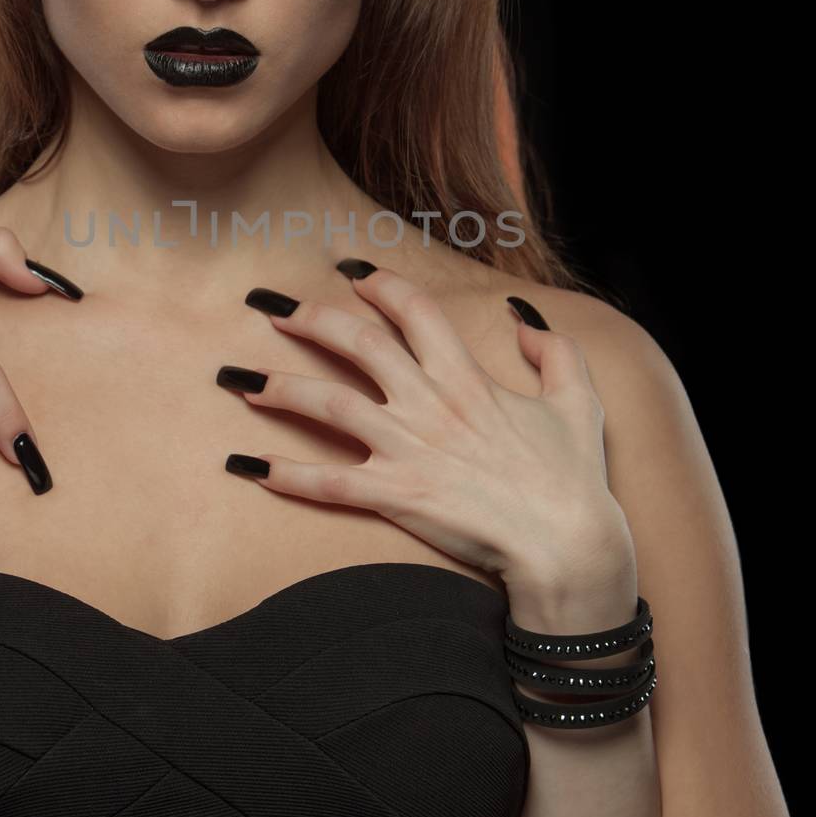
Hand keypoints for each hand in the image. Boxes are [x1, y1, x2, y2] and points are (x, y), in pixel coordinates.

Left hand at [218, 262, 634, 599]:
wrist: (568, 546)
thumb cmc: (575, 478)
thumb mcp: (579, 402)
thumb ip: (555, 351)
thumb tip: (521, 315)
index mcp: (467, 377)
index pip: (414, 311)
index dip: (380, 284)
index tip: (352, 271)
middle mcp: (428, 404)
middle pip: (356, 342)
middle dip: (308, 318)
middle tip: (269, 307)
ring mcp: (407, 449)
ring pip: (327, 403)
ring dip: (277, 387)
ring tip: (236, 379)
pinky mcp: (395, 496)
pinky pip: (327, 482)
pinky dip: (283, 473)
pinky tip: (247, 464)